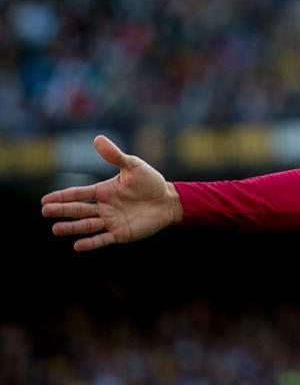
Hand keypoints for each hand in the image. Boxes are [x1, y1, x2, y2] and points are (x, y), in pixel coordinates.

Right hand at [41, 135, 182, 251]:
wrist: (169, 200)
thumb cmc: (151, 182)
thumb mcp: (133, 166)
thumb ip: (115, 155)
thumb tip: (97, 138)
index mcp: (104, 191)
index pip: (79, 194)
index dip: (62, 196)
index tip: (45, 199)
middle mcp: (104, 207)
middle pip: (79, 209)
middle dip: (62, 210)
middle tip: (45, 211)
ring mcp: (111, 221)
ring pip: (87, 225)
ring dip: (72, 227)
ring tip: (55, 229)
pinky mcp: (121, 233)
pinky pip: (103, 239)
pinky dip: (91, 243)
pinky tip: (77, 245)